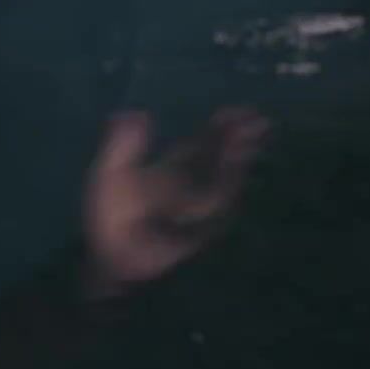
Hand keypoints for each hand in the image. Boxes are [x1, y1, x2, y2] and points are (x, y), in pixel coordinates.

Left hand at [83, 106, 269, 295]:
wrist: (112, 257)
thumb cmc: (109, 216)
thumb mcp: (111, 173)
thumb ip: (124, 144)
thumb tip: (135, 111)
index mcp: (168, 168)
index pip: (200, 143)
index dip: (218, 128)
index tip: (236, 111)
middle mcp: (188, 184)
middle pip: (219, 157)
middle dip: (237, 140)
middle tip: (259, 121)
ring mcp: (196, 205)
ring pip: (224, 177)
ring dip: (238, 161)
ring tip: (250, 143)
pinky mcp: (202, 226)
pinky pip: (220, 206)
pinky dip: (230, 189)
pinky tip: (240, 174)